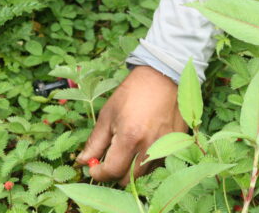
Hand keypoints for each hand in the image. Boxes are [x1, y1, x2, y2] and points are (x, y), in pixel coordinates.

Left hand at [76, 66, 187, 184]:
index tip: (93, 168)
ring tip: (125, 151)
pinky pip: (157, 166)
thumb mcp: (107, 115)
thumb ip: (95, 142)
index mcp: (129, 139)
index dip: (98, 173)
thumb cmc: (131, 94)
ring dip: (130, 170)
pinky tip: (140, 148)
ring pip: (143, 176)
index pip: (111, 171)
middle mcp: (149, 148)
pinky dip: (145, 163)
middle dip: (114, 174)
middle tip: (107, 161)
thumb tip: (82, 161)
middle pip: (127, 180)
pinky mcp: (176, 148)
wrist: (161, 79)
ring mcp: (165, 149)